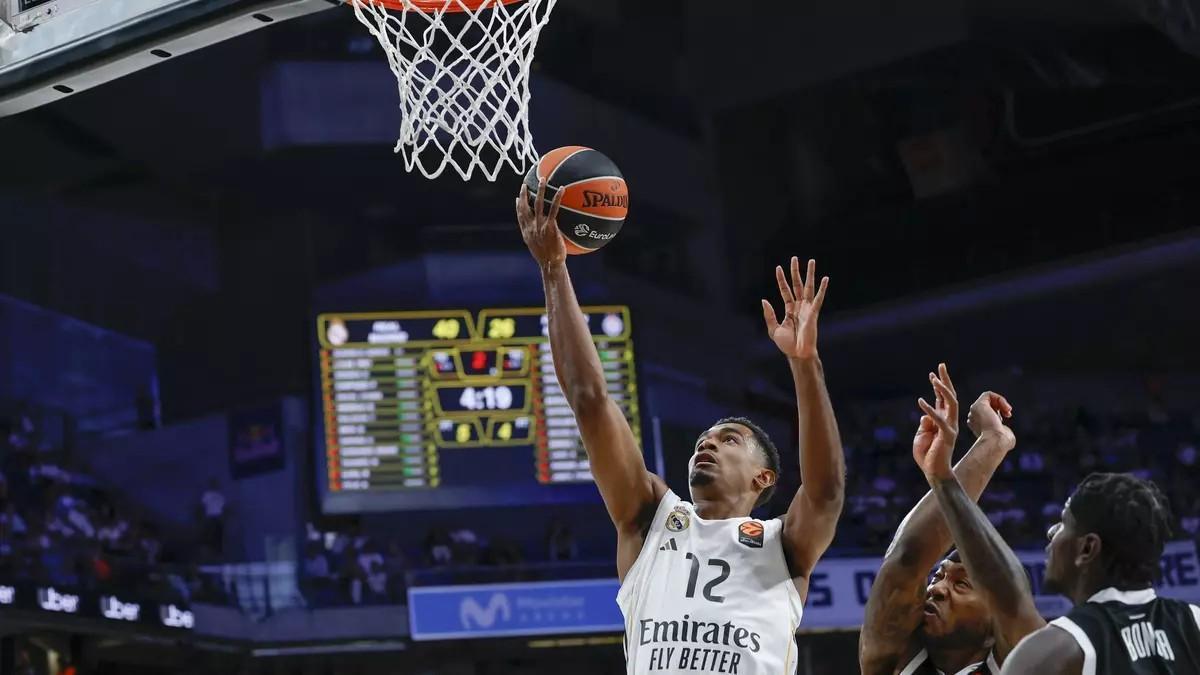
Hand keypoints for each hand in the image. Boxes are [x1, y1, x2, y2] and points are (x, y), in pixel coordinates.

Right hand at [516, 178, 565, 268]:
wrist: (551, 264)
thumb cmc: (547, 258)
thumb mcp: (538, 248)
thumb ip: (538, 238)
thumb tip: (543, 234)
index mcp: (527, 232)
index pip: (520, 216)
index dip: (518, 206)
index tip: (517, 198)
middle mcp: (531, 226)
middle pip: (525, 207)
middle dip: (523, 195)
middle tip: (525, 184)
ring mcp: (540, 225)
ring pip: (538, 203)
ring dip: (539, 190)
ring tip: (542, 179)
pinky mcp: (549, 226)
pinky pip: (553, 209)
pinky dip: (557, 198)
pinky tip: (561, 189)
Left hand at [761, 257, 828, 359]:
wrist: (798, 354)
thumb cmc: (786, 345)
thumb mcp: (773, 329)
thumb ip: (769, 315)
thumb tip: (764, 300)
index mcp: (789, 310)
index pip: (785, 291)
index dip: (781, 280)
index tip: (778, 268)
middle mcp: (799, 307)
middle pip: (797, 285)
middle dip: (796, 272)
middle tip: (795, 258)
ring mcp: (807, 309)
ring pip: (809, 287)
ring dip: (810, 274)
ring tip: (811, 261)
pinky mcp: (814, 313)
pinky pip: (818, 298)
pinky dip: (822, 288)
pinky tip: (825, 278)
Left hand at [913, 363, 958, 482]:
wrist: (933, 472)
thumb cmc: (927, 455)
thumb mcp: (922, 435)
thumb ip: (926, 423)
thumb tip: (926, 413)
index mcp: (943, 420)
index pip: (943, 399)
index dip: (939, 386)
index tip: (933, 373)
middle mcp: (949, 421)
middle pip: (950, 396)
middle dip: (945, 380)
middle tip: (941, 365)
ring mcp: (950, 427)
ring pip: (950, 403)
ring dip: (942, 390)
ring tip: (934, 378)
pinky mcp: (947, 435)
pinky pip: (938, 419)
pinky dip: (929, 409)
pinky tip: (921, 401)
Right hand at [967, 391, 1015, 450]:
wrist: (996, 441)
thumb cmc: (1001, 442)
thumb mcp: (1003, 436)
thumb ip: (1003, 431)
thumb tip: (1006, 431)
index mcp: (977, 427)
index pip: (986, 414)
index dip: (997, 413)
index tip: (1006, 418)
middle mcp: (973, 418)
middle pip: (987, 406)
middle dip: (999, 408)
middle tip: (1007, 414)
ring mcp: (974, 411)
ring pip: (988, 399)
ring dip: (1000, 403)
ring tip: (1008, 410)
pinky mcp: (978, 405)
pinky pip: (988, 394)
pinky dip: (999, 398)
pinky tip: (1005, 407)